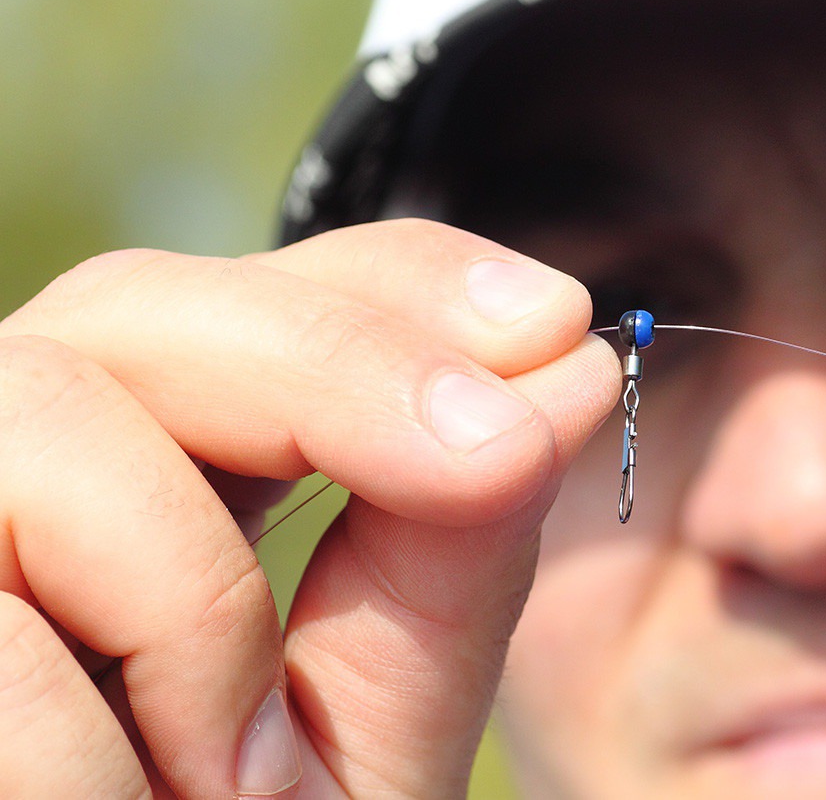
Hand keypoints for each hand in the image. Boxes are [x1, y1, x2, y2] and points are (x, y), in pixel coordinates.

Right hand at [0, 219, 619, 797]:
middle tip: (499, 452)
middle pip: (143, 306)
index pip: (268, 293)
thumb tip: (563, 369)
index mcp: (148, 480)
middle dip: (345, 365)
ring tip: (239, 772)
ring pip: (44, 411)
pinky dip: (94, 744)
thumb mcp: (367, 726)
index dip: (406, 282)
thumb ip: (449, 553)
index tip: (554, 318)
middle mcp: (15, 479)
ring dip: (191, 600)